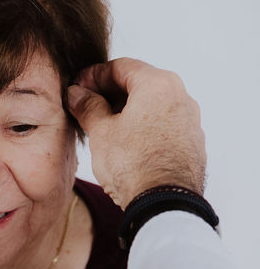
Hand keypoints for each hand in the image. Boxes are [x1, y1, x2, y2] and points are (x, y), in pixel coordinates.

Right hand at [68, 58, 205, 208]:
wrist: (164, 202)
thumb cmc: (133, 164)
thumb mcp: (100, 131)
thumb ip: (87, 106)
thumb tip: (78, 94)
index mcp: (158, 84)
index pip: (121, 66)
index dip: (94, 75)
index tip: (78, 86)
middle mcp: (180, 96)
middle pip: (139, 83)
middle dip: (110, 92)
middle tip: (86, 104)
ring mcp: (189, 120)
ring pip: (152, 104)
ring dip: (126, 109)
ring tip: (102, 125)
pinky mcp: (191, 141)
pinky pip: (163, 123)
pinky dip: (143, 125)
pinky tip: (124, 141)